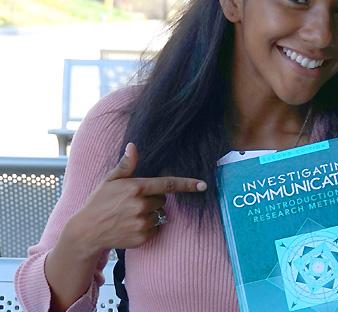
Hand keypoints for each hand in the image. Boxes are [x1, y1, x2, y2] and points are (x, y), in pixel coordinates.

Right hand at [68, 143, 205, 256]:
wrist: (87, 231)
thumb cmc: (99, 202)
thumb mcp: (110, 181)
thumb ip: (126, 165)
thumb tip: (133, 146)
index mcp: (136, 187)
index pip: (168, 184)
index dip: (187, 184)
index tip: (203, 185)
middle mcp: (141, 205)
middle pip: (162, 199)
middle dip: (153, 199)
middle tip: (133, 202)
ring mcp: (142, 222)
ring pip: (159, 214)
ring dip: (150, 214)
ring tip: (129, 215)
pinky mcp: (142, 237)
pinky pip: (155, 229)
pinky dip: (147, 227)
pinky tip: (130, 225)